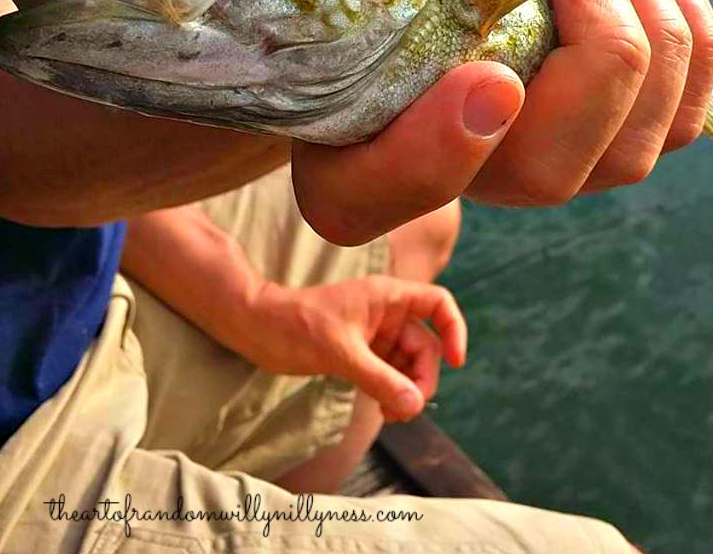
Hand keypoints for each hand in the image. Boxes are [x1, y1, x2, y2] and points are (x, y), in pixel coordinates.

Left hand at [242, 275, 466, 422]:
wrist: (256, 328)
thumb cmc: (295, 326)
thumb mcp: (341, 353)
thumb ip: (380, 379)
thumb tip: (415, 405)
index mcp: (388, 297)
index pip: (438, 303)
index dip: (454, 329)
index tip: (456, 362)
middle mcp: (386, 313)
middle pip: (425, 345)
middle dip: (421, 377)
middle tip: (407, 408)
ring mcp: (375, 334)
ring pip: (408, 363)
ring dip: (406, 390)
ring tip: (390, 415)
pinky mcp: (361, 353)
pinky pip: (389, 373)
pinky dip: (390, 391)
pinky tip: (380, 409)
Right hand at [293, 0, 712, 241]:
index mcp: (355, 128)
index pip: (369, 197)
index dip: (428, 160)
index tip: (486, 76)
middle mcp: (451, 171)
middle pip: (542, 172)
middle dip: (597, 51)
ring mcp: (537, 167)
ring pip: (625, 156)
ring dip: (650, 36)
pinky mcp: (608, 144)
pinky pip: (678, 128)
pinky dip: (693, 45)